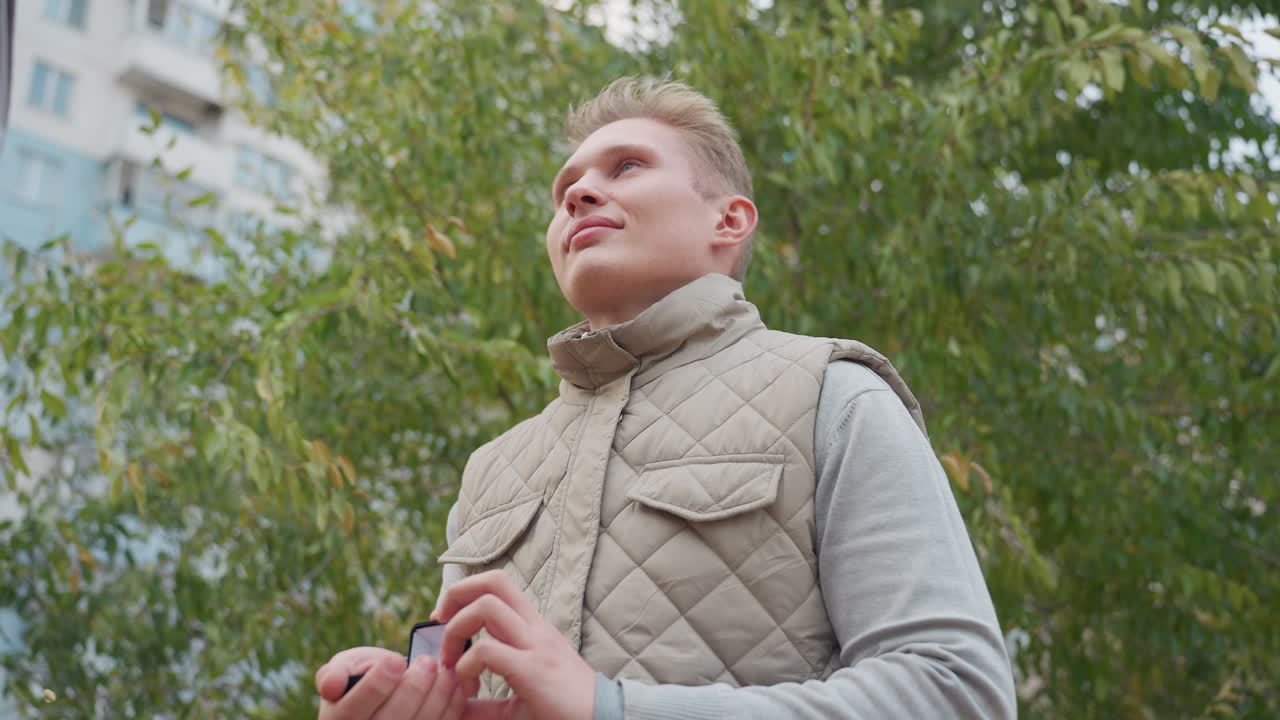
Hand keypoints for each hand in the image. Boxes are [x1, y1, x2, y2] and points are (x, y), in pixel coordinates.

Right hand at [315, 646, 466, 719]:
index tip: (396, 660)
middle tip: (427, 661)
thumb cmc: (361, 680)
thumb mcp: (342, 671)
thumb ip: (333, 673)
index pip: (352, 711)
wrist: (383, 697)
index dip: (376, 685)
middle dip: (414, 688)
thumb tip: (331, 685)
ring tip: (444, 670)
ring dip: (438, 695)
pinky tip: (454, 685)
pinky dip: (452, 707)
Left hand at [434, 569, 595, 719]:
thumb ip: (488, 703)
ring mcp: (535, 646)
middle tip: (440, 624)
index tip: (446, 622)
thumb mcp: (521, 701)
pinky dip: (467, 665)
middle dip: (456, 594)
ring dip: (457, 630)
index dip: (465, 592)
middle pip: (493, 581)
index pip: (498, 585)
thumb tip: (455, 707)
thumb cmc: (564, 711)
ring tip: (453, 662)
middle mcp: (535, 629)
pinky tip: (469, 686)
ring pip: (486, 607)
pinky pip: (487, 650)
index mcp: (533, 629)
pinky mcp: (533, 670)